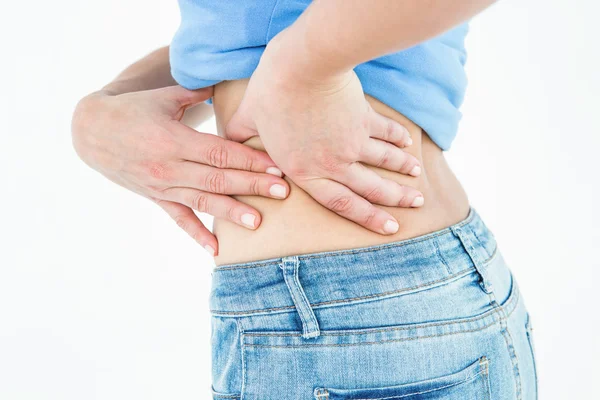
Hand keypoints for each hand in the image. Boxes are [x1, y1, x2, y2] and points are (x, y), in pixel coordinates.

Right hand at [71, 85, 289, 255]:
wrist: (91, 132)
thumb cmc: (131, 110)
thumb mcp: (163, 97)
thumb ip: (195, 93)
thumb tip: (223, 82)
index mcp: (174, 140)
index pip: (220, 152)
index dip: (250, 160)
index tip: (276, 165)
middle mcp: (170, 167)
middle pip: (218, 178)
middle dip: (253, 185)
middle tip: (283, 191)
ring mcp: (163, 186)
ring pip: (203, 202)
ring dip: (232, 212)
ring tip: (258, 222)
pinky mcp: (157, 197)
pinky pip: (179, 219)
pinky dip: (197, 234)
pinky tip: (215, 250)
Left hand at [225, 39, 423, 234]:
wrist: (303, 66)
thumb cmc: (272, 91)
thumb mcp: (248, 115)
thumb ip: (239, 131)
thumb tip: (225, 135)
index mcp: (305, 170)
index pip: (340, 203)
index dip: (366, 218)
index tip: (388, 228)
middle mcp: (333, 162)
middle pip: (370, 188)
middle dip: (395, 200)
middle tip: (414, 206)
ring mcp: (352, 141)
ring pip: (384, 161)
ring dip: (403, 171)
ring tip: (417, 180)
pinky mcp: (363, 118)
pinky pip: (385, 132)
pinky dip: (398, 138)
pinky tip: (409, 144)